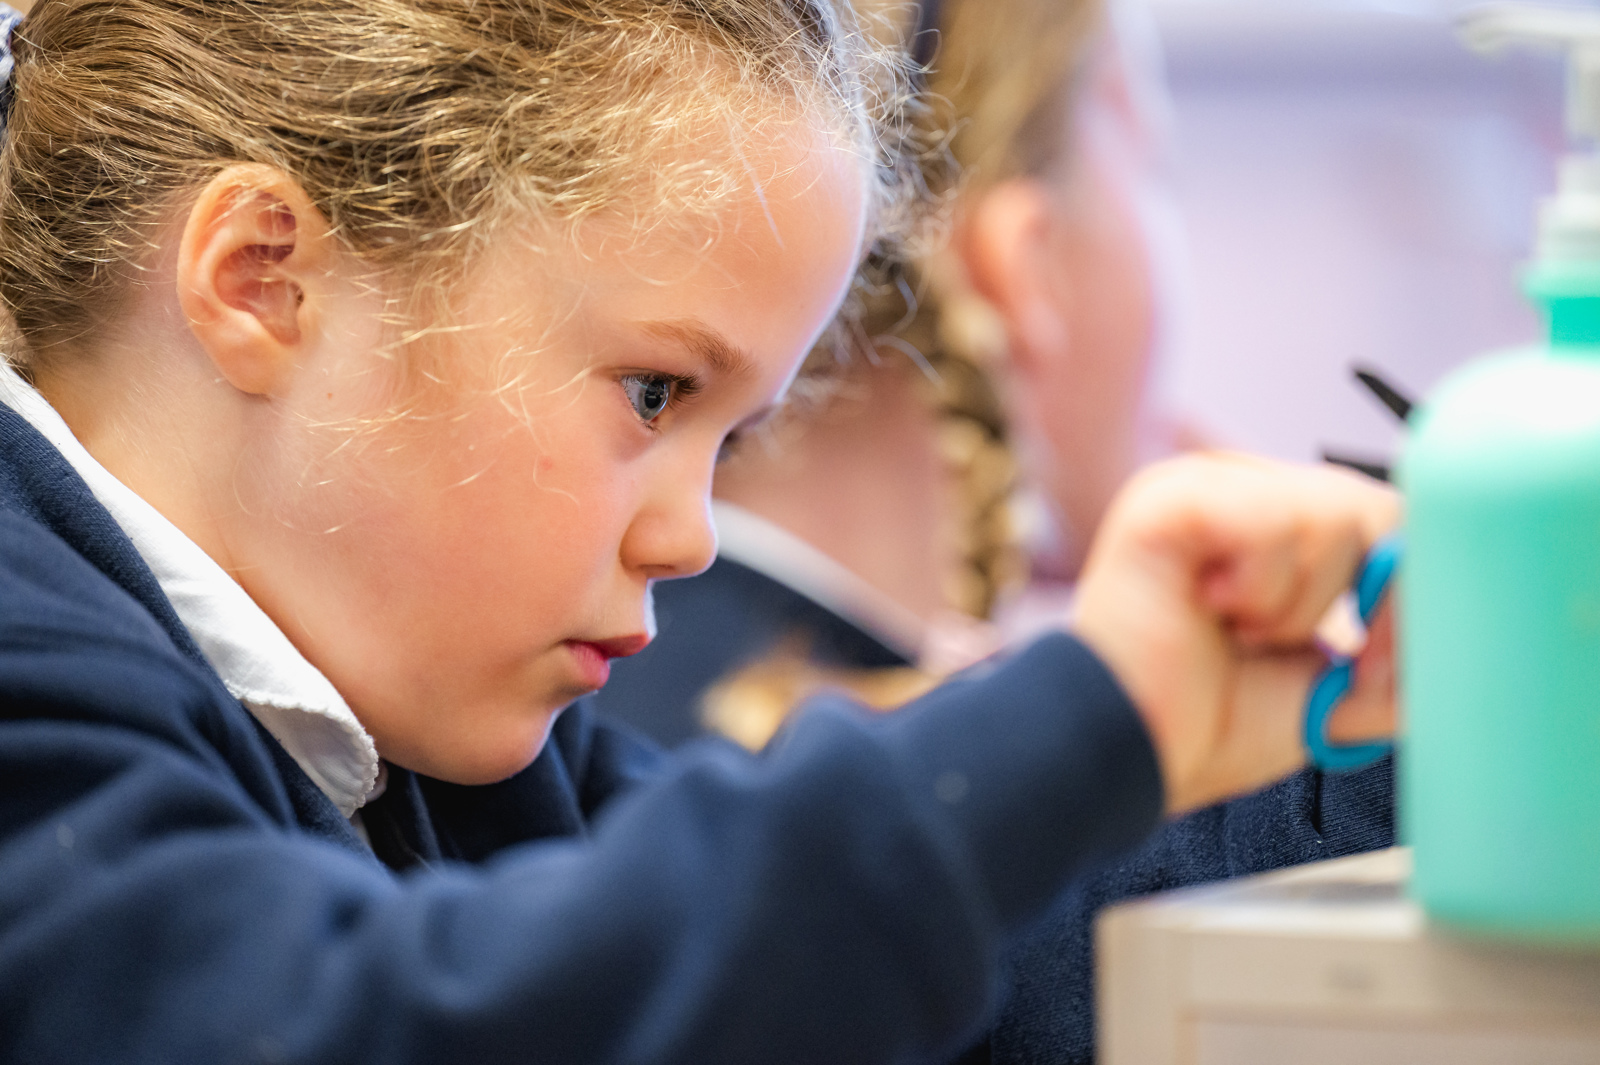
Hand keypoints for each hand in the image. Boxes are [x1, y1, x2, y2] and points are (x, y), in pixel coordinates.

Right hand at [1072, 453, 1400, 815]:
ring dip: (1294, 602)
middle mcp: (1238, 493)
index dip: (1400, 587)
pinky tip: (1212, 609)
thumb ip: (1395, 656)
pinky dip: (1261, 588)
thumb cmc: (1200, 724)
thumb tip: (1453, 636)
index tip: (1377, 662)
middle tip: (1298, 649)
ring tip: (1235, 629)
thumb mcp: (1330, 689)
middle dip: (1356, 599)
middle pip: (1371, 506)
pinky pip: (1275, 519)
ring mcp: (1201, 487)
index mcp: (1270, 529)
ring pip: (1329, 513)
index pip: (1381, 517)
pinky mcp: (1172, 498)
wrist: (1128, 755)